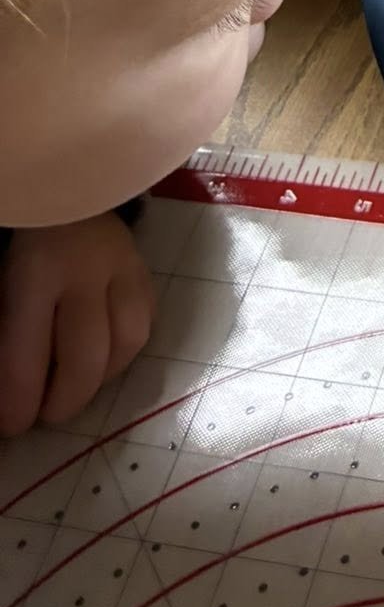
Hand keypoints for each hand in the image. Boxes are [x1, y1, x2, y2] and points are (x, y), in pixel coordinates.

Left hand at [0, 213, 154, 437]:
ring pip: (126, 343)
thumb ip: (6, 330)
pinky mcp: (143, 267)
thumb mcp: (0, 282)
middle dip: (64, 401)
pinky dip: (124, 350)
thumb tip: (8, 389)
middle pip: (86, 357)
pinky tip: (102, 357)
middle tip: (45, 416)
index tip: (11, 426)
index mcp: (36, 273)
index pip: (29, 356)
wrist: (62, 181)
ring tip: (75, 387)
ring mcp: (124, 267)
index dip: (19, 402)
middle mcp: (87, 271)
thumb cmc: (21, 237)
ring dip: (100, 378)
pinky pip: (145, 322)